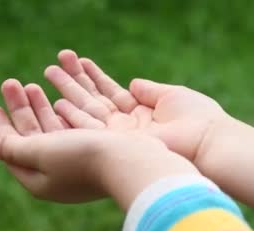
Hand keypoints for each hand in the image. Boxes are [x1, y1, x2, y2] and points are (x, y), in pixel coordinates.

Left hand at [0, 79, 197, 207]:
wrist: (131, 162)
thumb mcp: (40, 151)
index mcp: (40, 182)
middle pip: (32, 139)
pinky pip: (72, 131)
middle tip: (11, 83)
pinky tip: (60, 99)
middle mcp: (58, 177)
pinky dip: (62, 113)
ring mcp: (79, 167)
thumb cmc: (83, 157)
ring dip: (40, 107)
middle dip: (21, 110)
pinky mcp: (98, 156)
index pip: (12, 152)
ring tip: (31, 84)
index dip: (0, 127)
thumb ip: (15, 148)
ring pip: (52, 132)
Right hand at [44, 50, 230, 162]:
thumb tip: (132, 83)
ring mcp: (120, 138)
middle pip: (93, 101)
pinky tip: (54, 103)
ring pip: (86, 113)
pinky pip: (89, 130)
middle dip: (72, 83)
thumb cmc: (197, 118)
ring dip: (66, 94)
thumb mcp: (170, 96)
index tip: (77, 60)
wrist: (206, 143)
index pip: (110, 92)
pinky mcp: (116, 147)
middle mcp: (126, 127)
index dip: (93, 76)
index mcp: (141, 114)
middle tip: (51, 66)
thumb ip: (148, 90)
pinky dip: (71, 117)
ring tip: (46, 75)